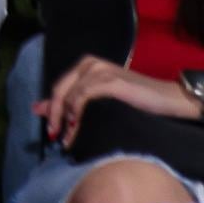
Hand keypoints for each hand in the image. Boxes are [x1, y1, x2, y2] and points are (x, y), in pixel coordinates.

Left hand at [41, 51, 203, 144]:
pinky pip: (82, 97)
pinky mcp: (109, 80)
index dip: (51, 110)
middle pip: (59, 91)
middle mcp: (89, 64)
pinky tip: (77, 125)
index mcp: (84, 65)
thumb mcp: (98, 101)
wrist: (167, 99)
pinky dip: (76, 112)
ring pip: (69, 96)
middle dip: (54, 116)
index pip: (58, 88)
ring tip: (68, 138)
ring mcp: (98, 70)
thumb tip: (36, 109)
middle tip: (54, 136)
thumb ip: (71, 102)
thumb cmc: (134, 102)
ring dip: (66, 120)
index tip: (52, 132)